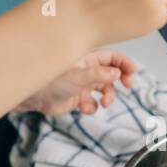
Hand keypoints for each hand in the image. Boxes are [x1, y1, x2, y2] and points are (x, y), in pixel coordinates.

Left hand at [13, 50, 138, 116]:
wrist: (34, 99)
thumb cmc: (49, 81)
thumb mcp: (78, 76)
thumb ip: (98, 75)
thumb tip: (117, 73)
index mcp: (87, 59)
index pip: (111, 57)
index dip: (124, 63)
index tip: (132, 72)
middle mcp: (87, 70)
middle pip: (112, 73)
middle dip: (121, 80)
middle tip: (127, 87)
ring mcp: (83, 85)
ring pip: (105, 90)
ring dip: (108, 97)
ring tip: (103, 103)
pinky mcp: (79, 99)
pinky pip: (93, 103)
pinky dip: (92, 108)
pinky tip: (84, 108)